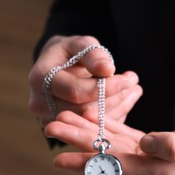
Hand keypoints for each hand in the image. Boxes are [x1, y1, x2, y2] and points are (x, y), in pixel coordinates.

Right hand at [28, 35, 142, 126]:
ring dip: (117, 108)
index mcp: (40, 78)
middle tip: (134, 84)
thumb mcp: (80, 44)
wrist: (56, 66)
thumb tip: (107, 69)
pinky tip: (126, 101)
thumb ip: (93, 54)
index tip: (127, 80)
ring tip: (134, 91)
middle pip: (84, 111)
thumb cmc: (70, 52)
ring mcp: (48, 119)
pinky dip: (111, 116)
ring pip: (89, 123)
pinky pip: (90, 129)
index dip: (105, 88)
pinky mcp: (61, 129)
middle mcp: (39, 103)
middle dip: (114, 98)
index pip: (76, 92)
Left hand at [45, 104, 174, 174]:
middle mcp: (153, 166)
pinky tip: (93, 116)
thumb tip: (147, 145)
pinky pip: (126, 136)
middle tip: (51, 128)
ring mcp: (153, 156)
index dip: (86, 157)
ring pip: (113, 143)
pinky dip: (109, 126)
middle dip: (79, 141)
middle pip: (107, 153)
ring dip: (89, 132)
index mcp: (162, 169)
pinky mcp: (156, 144)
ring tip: (65, 121)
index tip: (59, 152)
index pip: (116, 164)